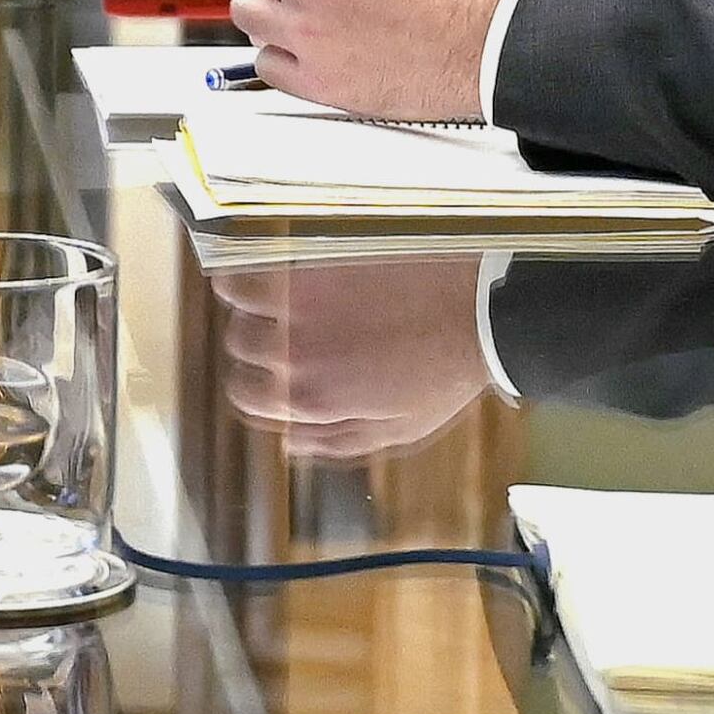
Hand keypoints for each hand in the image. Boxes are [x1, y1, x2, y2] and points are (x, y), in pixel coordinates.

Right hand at [209, 254, 492, 461]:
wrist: (476, 312)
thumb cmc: (444, 373)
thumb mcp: (397, 429)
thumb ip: (335, 440)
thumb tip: (288, 443)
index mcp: (313, 401)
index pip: (247, 398)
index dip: (257, 388)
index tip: (272, 374)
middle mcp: (294, 357)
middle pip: (240, 351)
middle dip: (258, 348)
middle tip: (287, 337)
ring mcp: (296, 309)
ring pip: (237, 314)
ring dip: (250, 313)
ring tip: (277, 307)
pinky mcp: (308, 270)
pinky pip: (247, 274)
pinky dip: (244, 279)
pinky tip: (267, 278)